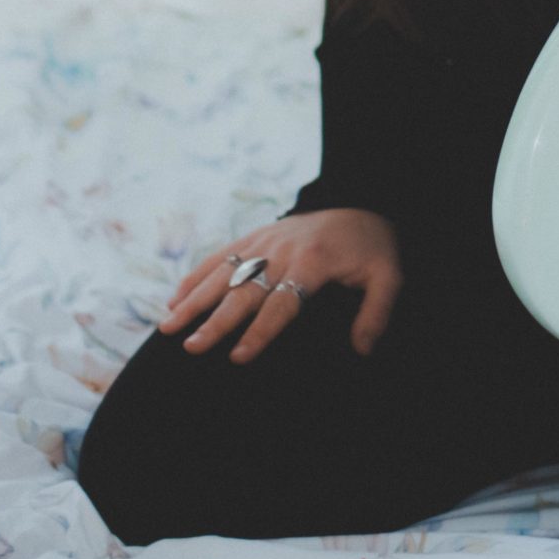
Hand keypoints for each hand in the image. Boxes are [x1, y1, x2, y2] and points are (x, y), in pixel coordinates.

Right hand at [157, 208, 400, 361]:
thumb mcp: (388, 275)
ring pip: (223, 271)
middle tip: (192, 347)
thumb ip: (377, 312)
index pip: (282, 302)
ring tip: (169, 326)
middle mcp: (282, 249)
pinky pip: (220, 254)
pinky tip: (175, 299)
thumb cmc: (372, 246)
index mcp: (314, 261)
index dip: (260, 331)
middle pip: (245, 289)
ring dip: (194, 299)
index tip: (239, 357)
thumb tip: (363, 349)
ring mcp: (264, 239)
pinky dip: (196, 276)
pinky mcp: (254, 234)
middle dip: (217, 321)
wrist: (358, 201)